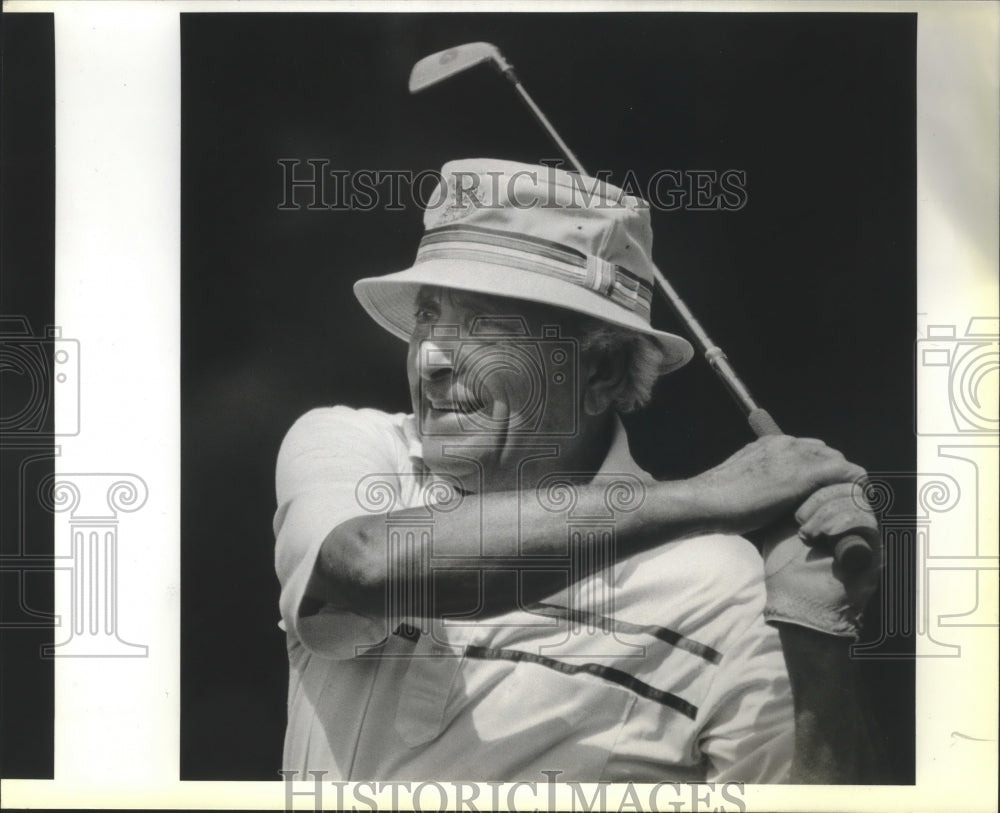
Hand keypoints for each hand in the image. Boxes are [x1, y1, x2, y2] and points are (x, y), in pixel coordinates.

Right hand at [688, 435, 867, 535]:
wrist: (705, 501)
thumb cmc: (718, 501)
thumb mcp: (745, 483)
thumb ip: (763, 483)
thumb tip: (773, 501)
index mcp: (769, 444)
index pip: (808, 451)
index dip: (818, 471)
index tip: (819, 491)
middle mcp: (784, 443)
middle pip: (826, 454)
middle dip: (833, 475)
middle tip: (833, 500)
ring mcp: (796, 455)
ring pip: (838, 461)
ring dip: (842, 481)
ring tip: (844, 504)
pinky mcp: (805, 473)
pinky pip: (845, 472)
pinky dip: (854, 485)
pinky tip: (854, 501)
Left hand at [761, 480, 882, 638]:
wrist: (794, 602)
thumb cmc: (785, 567)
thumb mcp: (782, 526)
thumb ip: (793, 501)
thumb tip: (794, 476)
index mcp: (833, 510)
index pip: (835, 479)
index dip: (816, 483)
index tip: (794, 500)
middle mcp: (852, 518)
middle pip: (848, 485)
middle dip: (820, 497)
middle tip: (799, 518)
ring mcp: (865, 534)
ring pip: (857, 500)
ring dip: (828, 511)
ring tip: (807, 532)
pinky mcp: (873, 551)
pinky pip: (866, 523)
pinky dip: (843, 521)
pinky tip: (823, 533)